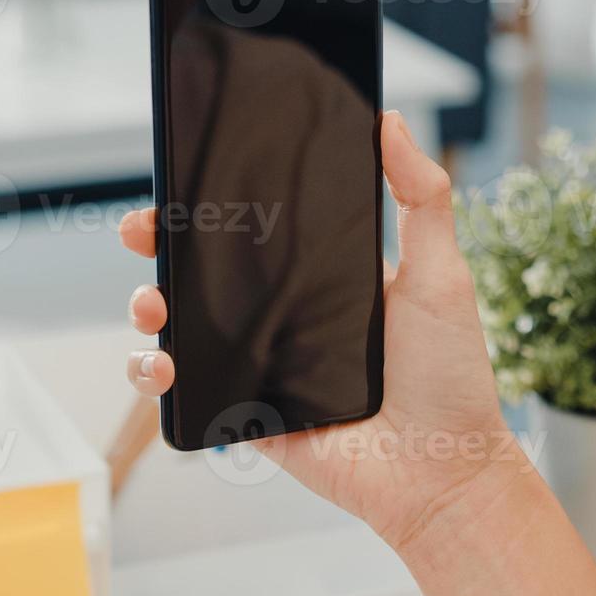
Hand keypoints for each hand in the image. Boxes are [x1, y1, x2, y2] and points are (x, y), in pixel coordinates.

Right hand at [118, 110, 526, 547]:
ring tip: (152, 302)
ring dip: (149, 305)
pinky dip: (157, 372)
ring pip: (182, 324)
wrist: (443, 473)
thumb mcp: (441, 275)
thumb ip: (422, 198)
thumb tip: (391, 121)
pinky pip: (186, 389)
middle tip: (144, 230)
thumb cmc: (451, 378)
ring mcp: (261, 365)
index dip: (216, 201)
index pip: (258, 227)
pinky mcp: (246, 414)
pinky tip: (161, 360)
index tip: (184, 173)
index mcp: (326, 276)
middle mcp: (286, 315)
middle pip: (204, 269)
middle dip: (161, 242)